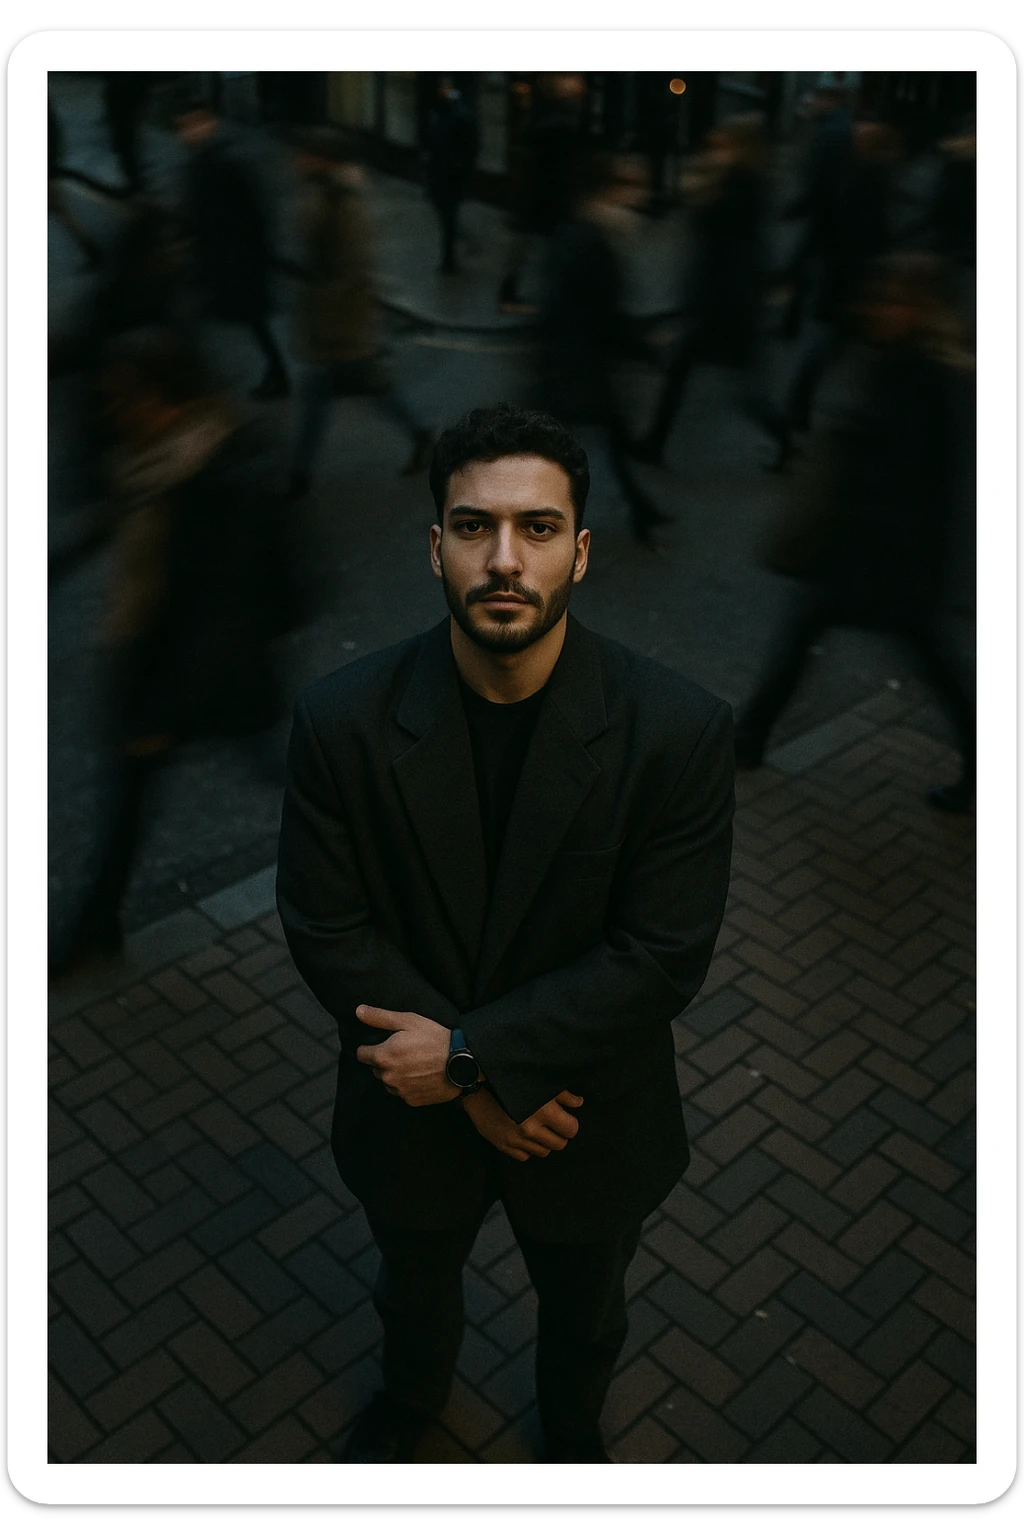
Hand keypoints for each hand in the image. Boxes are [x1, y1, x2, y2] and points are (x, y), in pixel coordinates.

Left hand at [354, 1005, 459, 1106]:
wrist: (462, 1063)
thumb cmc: (435, 1038)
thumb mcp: (409, 1020)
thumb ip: (380, 1017)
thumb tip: (358, 1011)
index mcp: (383, 1056)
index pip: (361, 1054)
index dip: (371, 1047)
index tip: (385, 1043)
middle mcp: (387, 1077)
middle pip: (376, 1068)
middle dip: (385, 1060)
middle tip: (405, 1051)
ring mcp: (400, 1091)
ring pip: (389, 1082)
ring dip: (396, 1074)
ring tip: (415, 1063)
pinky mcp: (412, 1101)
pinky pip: (403, 1092)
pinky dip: (408, 1085)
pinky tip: (422, 1074)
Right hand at [462, 1089, 583, 1161]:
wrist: (478, 1088)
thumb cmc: (512, 1082)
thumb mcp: (540, 1083)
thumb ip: (562, 1095)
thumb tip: (578, 1103)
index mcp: (544, 1112)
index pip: (571, 1129)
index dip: (570, 1124)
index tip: (565, 1119)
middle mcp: (531, 1129)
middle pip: (559, 1144)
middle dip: (559, 1135)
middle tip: (553, 1125)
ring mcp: (516, 1139)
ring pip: (543, 1152)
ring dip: (544, 1143)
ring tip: (539, 1129)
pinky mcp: (504, 1145)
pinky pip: (525, 1156)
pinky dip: (527, 1148)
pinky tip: (524, 1136)